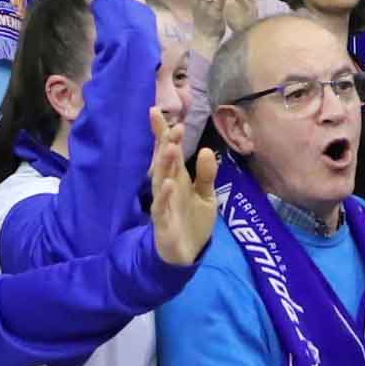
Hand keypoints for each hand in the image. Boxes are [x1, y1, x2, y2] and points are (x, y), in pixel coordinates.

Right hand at [149, 121, 218, 266]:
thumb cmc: (194, 221)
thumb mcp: (206, 195)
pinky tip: (169, 183)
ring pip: (161, 180)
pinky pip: (161, 206)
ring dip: (165, 164)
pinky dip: (164, 195)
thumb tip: (205, 150)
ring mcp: (163, 203)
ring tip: (171, 148)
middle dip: (167, 144)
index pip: (168, 151)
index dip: (163, 133)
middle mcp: (168, 186)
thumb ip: (206, 174)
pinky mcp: (163, 221)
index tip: (158, 112)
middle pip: (165, 162)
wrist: (188, 253)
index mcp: (178, 177)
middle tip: (173, 127)